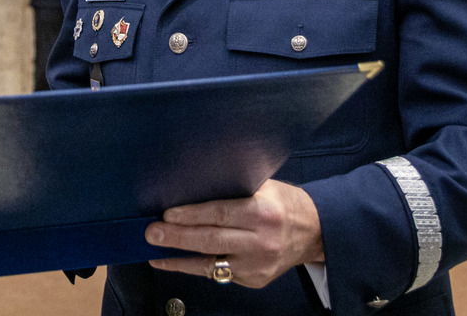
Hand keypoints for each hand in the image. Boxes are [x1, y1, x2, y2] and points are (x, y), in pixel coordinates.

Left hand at [144, 179, 323, 288]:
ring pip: (210, 263)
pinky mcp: (254, 280)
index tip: (168, 214)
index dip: (191, 215)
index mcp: (263, 213)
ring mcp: (257, 265)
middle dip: (177, 237)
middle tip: (152, 233)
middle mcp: (261, 242)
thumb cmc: (283, 203)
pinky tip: (174, 261)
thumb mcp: (264, 187)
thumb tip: (192, 186)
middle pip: (211, 240)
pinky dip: (194, 267)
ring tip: (155, 251)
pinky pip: (217, 273)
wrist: (314, 232)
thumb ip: (233, 189)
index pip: (220, 213)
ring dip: (178, 258)